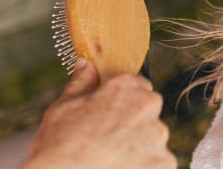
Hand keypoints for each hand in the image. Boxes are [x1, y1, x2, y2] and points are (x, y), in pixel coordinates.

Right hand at [22, 59, 174, 168]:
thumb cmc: (58, 145)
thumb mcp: (63, 107)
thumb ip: (82, 82)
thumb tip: (86, 64)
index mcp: (126, 87)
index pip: (137, 85)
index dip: (122, 102)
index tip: (110, 116)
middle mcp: (147, 106)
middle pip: (147, 111)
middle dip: (133, 123)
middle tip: (108, 140)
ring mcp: (157, 136)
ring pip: (153, 138)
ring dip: (139, 146)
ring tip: (112, 158)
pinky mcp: (164, 162)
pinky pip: (159, 162)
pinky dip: (145, 166)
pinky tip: (122, 168)